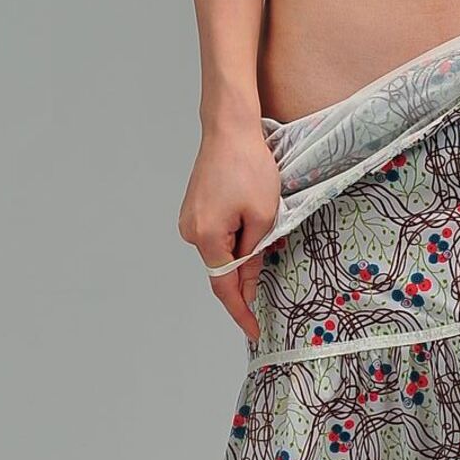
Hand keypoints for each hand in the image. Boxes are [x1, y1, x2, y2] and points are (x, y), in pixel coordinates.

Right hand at [178, 124, 281, 343]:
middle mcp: (190, 232)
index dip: (240, 311)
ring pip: (221, 250)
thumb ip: (254, 254)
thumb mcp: (264, 216)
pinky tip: (248, 217)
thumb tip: (247, 282)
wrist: (229, 129)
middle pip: (222, 268)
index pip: (224, 287)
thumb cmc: (248, 166)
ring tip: (260, 218)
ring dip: (242, 248)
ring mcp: (189, 220)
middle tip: (270, 260)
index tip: (254, 331)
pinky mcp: (194, 210)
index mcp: (206, 237)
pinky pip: (216, 235)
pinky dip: (233, 236)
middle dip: (246, 271)